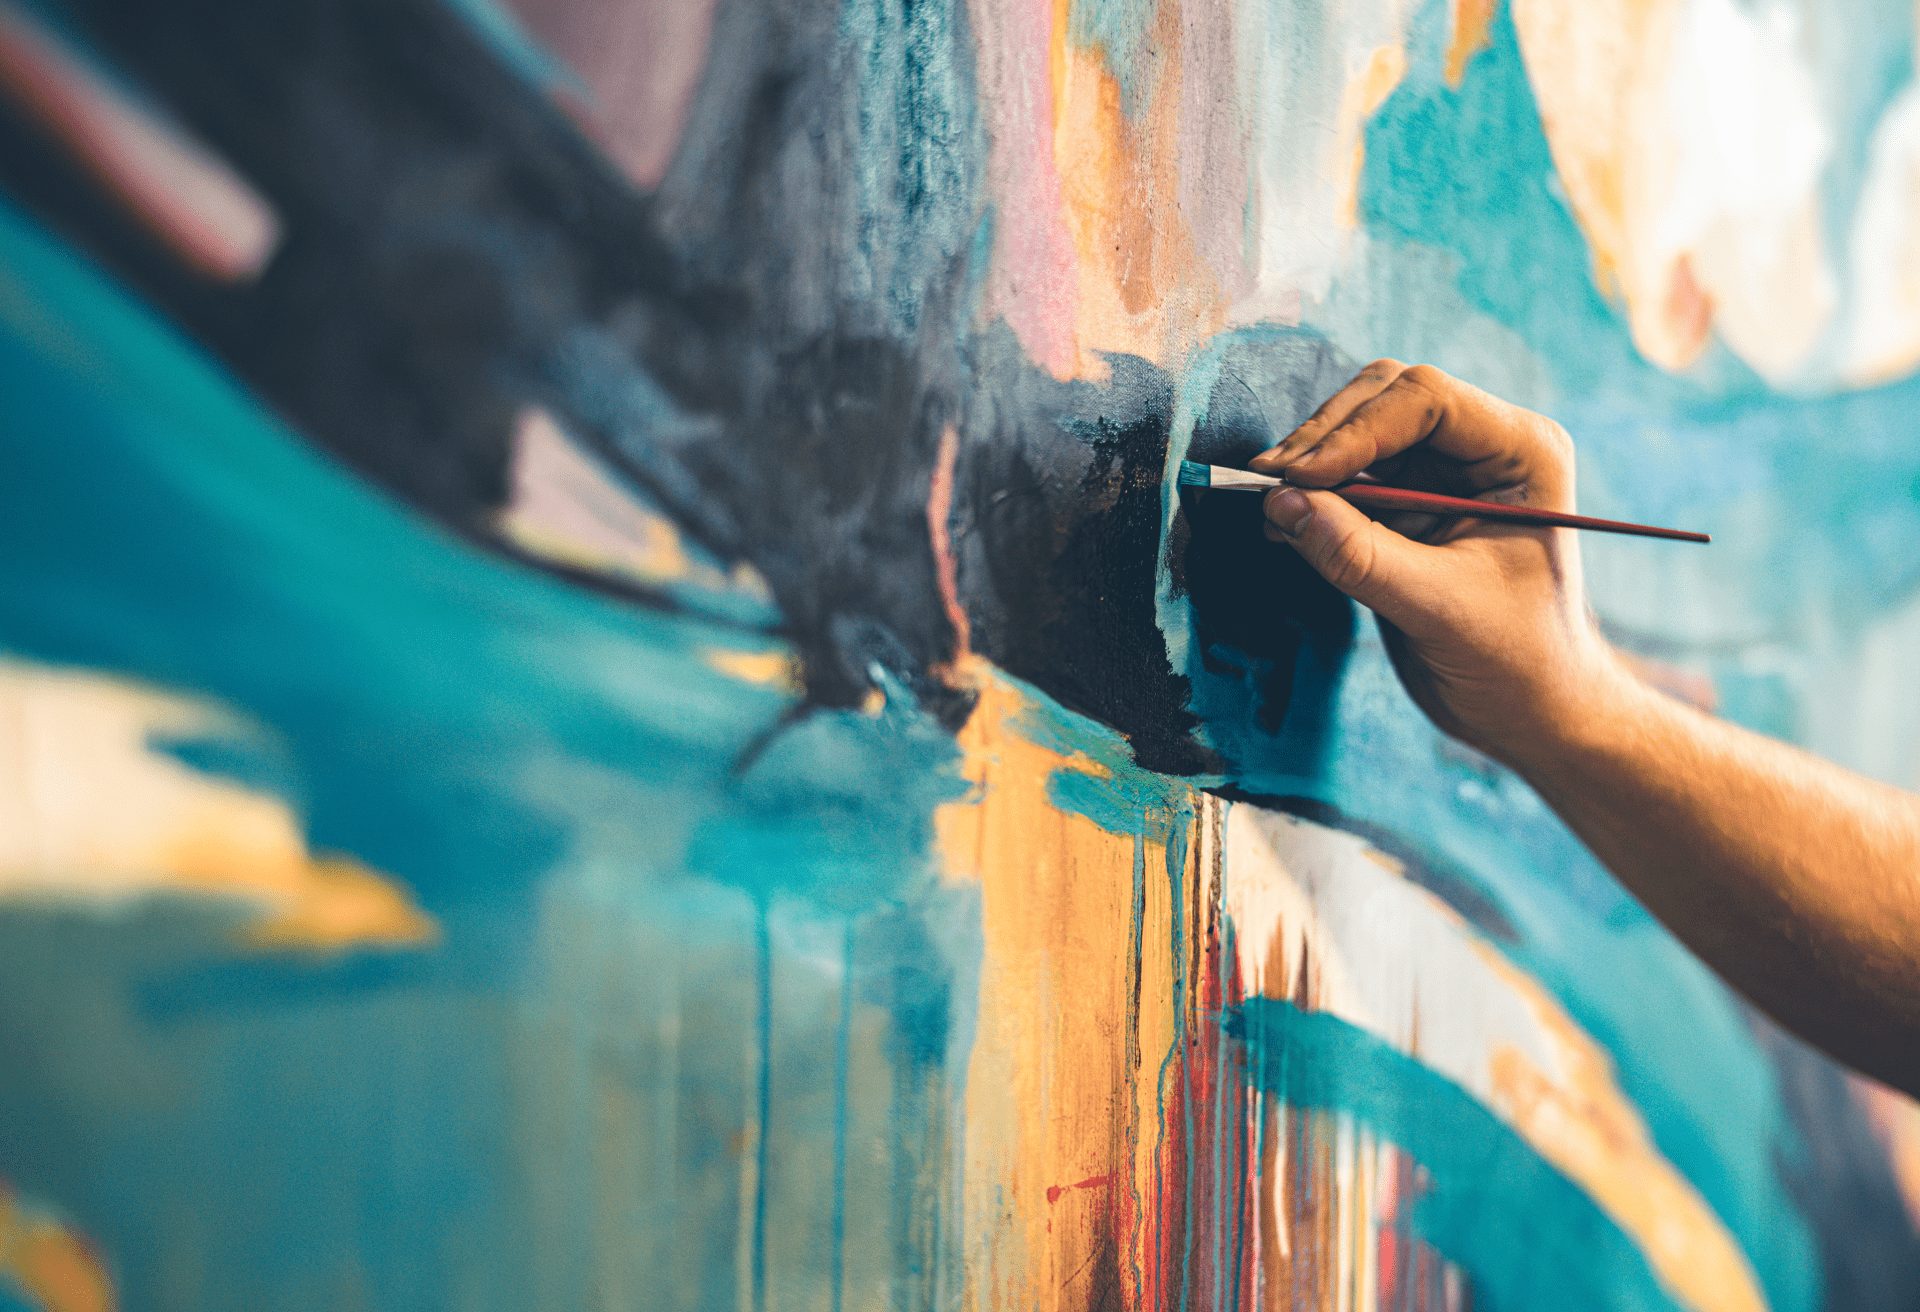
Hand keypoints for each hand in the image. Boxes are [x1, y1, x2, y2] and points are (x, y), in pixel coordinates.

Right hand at [1252, 361, 1631, 767]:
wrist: (1530, 708)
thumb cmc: (1515, 661)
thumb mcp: (1438, 609)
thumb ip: (1360, 555)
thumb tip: (1282, 503)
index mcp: (1520, 451)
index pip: (1426, 401)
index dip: (1355, 431)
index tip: (1298, 477)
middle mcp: (1483, 447)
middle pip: (1385, 399)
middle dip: (1324, 438)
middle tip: (1268, 483)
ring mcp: (1443, 472)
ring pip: (1358, 431)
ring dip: (1310, 464)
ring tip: (1271, 506)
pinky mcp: (1408, 505)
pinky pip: (1347, 477)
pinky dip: (1311, 494)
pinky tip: (1284, 524)